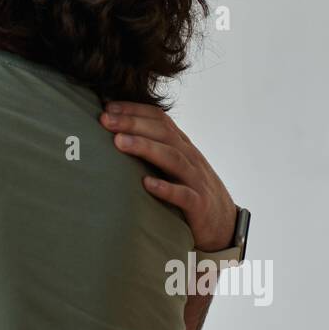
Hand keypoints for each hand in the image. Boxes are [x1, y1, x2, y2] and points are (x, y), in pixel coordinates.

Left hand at [101, 101, 235, 251]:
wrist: (223, 222)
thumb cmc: (187, 189)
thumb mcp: (172, 164)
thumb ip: (151, 149)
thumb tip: (112, 134)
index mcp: (181, 145)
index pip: (159, 119)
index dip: (134, 110)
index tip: (107, 107)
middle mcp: (189, 157)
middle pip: (162, 133)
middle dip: (133, 123)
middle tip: (105, 119)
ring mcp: (196, 180)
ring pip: (172, 158)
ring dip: (145, 148)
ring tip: (119, 142)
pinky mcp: (199, 205)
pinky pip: (184, 195)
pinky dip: (166, 189)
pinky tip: (146, 184)